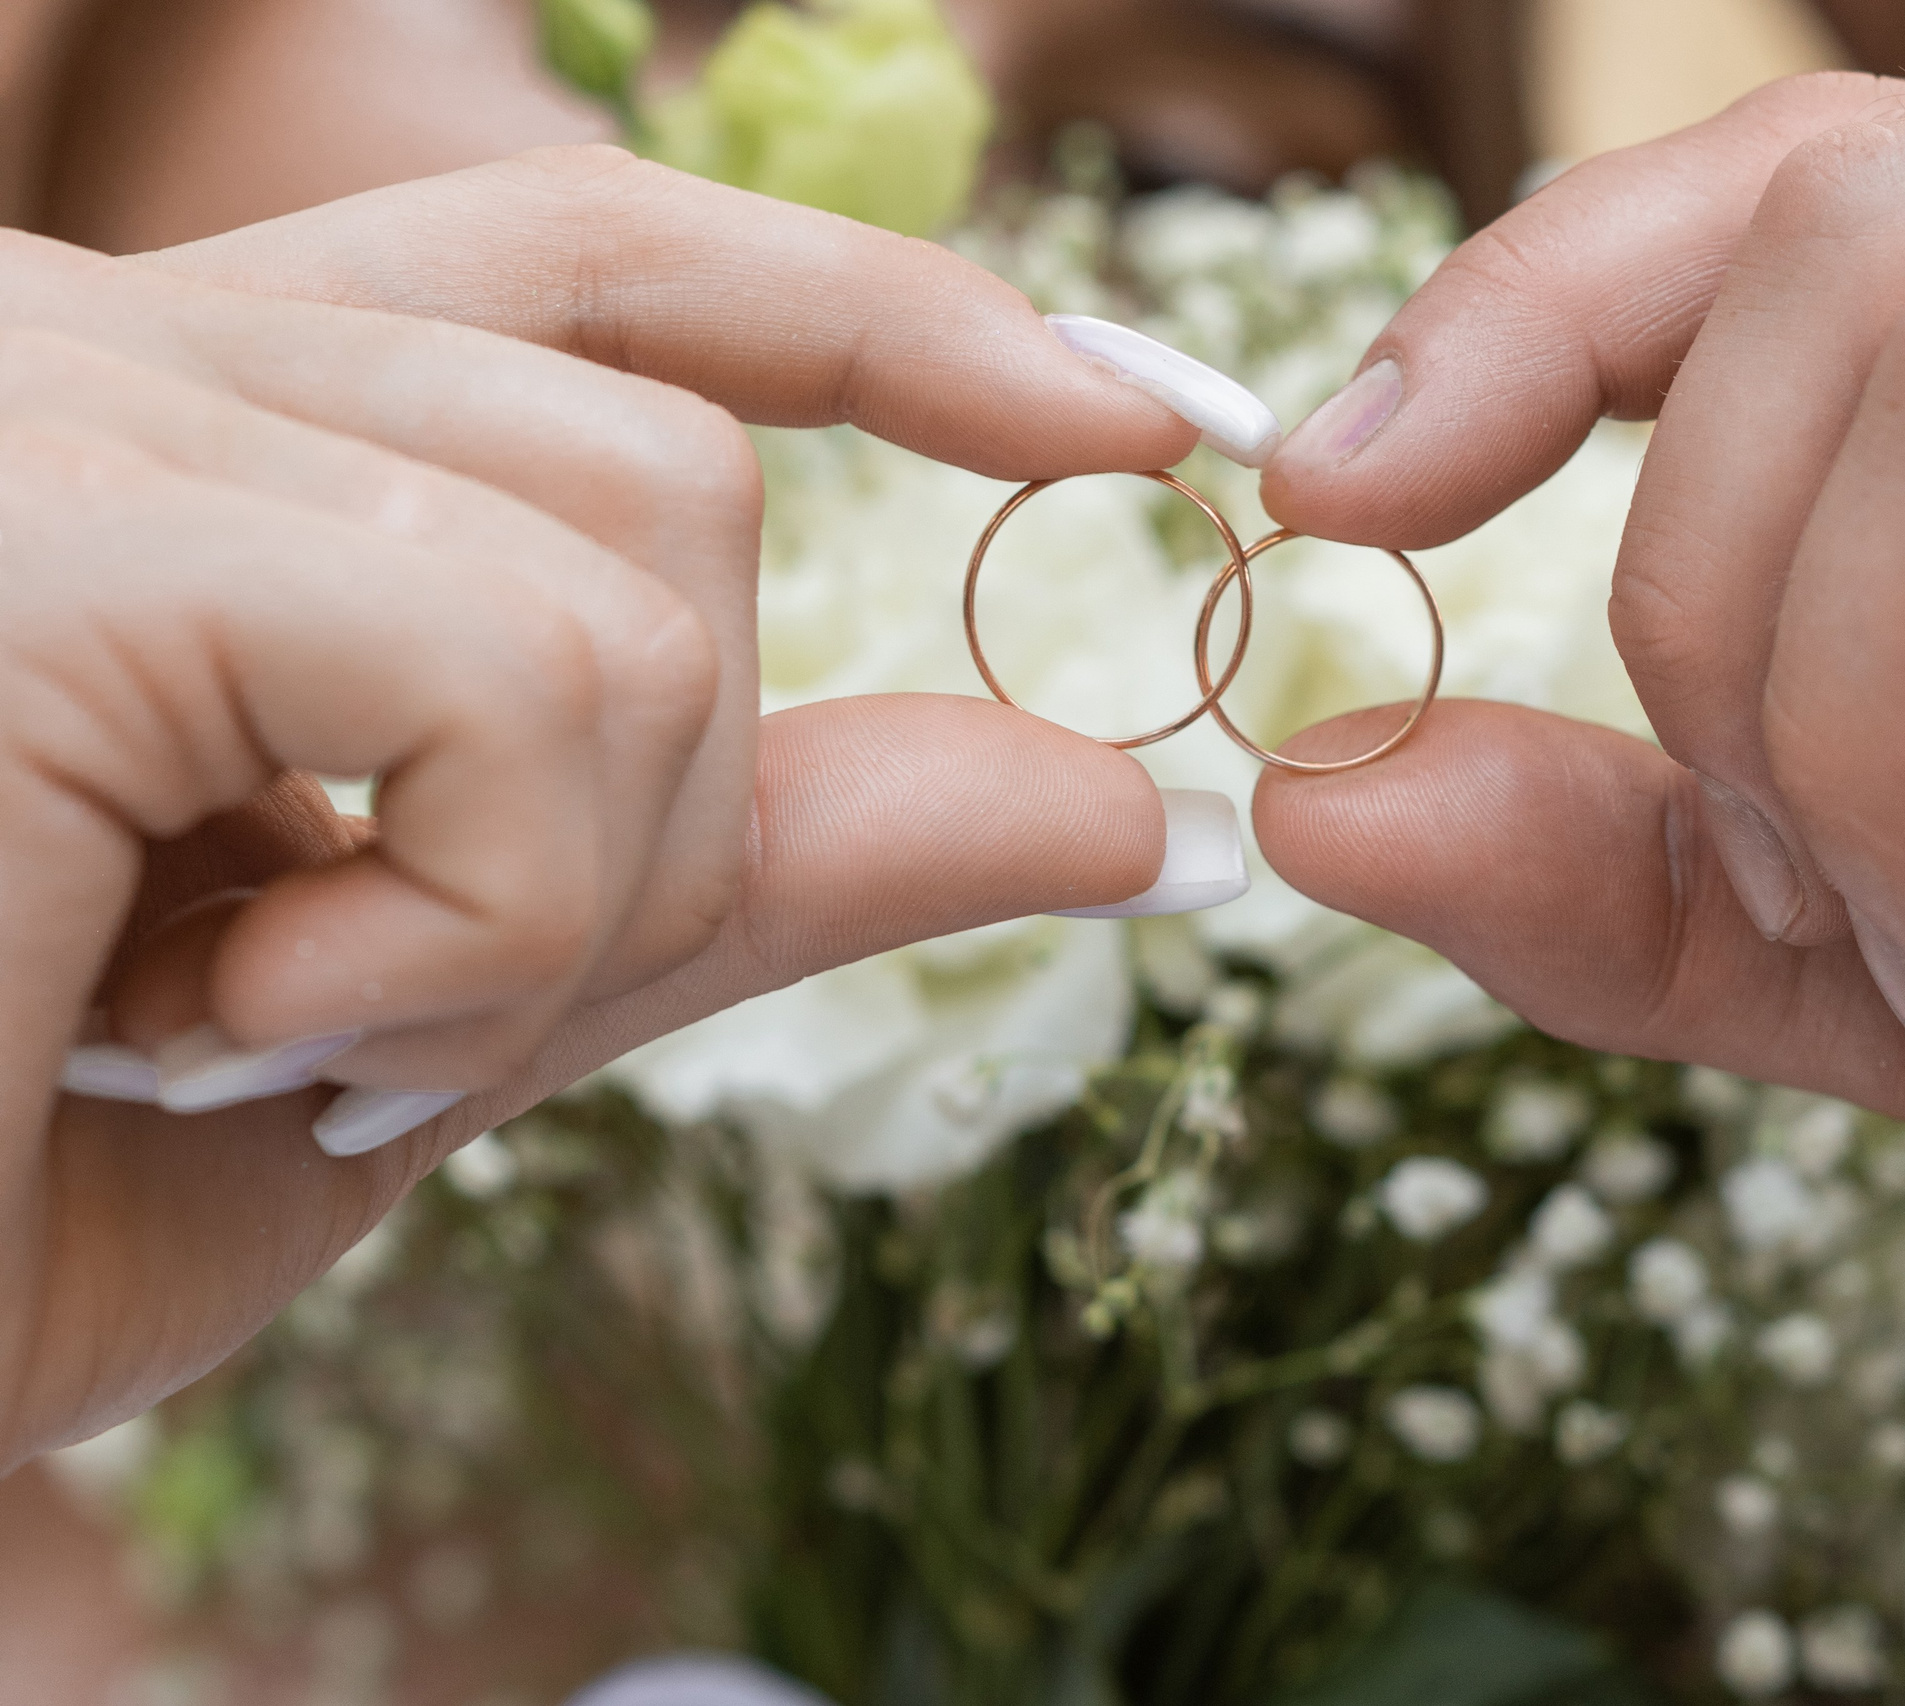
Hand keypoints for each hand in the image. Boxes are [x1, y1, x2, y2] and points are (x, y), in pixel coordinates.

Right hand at [1, 147, 1199, 1471]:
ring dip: (553, 894)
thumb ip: (756, 864)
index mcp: (189, 423)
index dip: (875, 321)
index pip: (596, 273)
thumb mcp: (456, 999)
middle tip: (405, 1013)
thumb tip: (1102, 802)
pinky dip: (476, 916)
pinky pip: (514, 668)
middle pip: (661, 467)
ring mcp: (67, 397)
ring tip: (276, 1027)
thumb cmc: (8, 1184)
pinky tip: (249, 1016)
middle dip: (659, 803)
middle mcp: (104, 344)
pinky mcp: (57, 514)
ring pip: (634, 571)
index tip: (1119, 416)